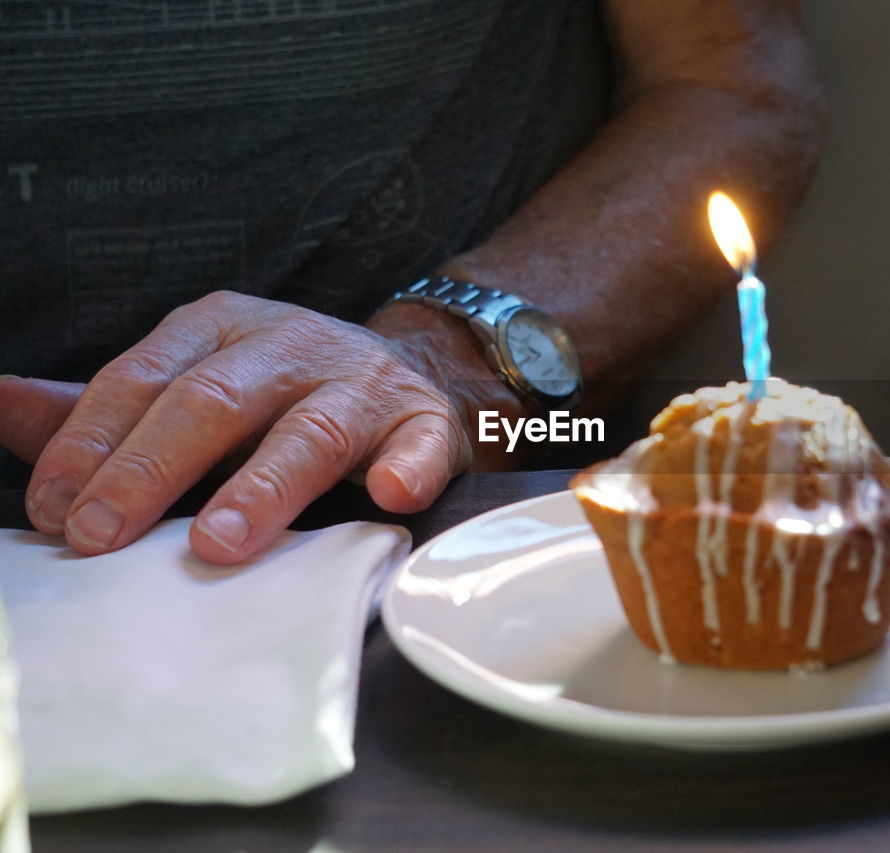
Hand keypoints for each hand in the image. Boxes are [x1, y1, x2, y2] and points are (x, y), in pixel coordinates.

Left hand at [9, 291, 471, 563]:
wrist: (407, 375)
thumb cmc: (281, 395)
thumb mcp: (190, 384)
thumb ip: (100, 407)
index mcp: (220, 330)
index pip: (142, 379)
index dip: (93, 444)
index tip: (55, 512)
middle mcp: (290, 344)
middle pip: (214, 401)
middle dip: (152, 469)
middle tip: (103, 536)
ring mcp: (362, 381)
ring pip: (310, 428)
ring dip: (264, 485)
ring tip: (219, 541)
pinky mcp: (424, 420)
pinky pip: (421, 442)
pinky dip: (409, 466)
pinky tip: (389, 492)